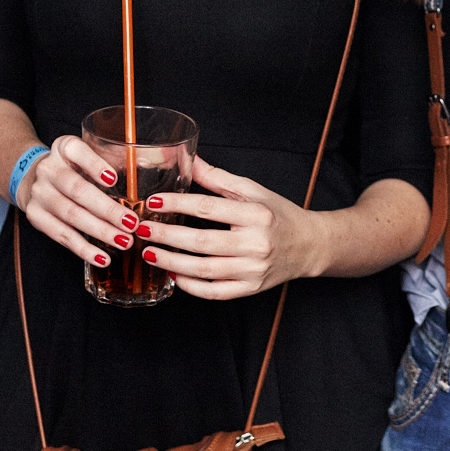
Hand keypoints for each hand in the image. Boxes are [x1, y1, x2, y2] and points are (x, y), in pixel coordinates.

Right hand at [16, 134, 144, 266]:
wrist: (33, 178)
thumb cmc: (75, 167)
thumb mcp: (90, 153)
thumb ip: (117, 157)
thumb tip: (165, 161)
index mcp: (64, 147)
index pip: (76, 150)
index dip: (94, 165)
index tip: (114, 179)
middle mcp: (48, 168)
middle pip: (77, 189)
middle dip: (106, 209)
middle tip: (132, 223)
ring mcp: (39, 193)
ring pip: (70, 215)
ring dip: (99, 231)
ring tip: (124, 242)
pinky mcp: (36, 216)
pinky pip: (61, 235)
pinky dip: (83, 249)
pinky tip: (103, 257)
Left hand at [137, 157, 328, 299]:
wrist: (309, 245)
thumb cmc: (278, 215)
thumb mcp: (252, 190)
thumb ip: (217, 178)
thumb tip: (188, 159)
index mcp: (256, 214)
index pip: (209, 208)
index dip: (178, 204)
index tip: (153, 201)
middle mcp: (256, 243)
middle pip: (202, 242)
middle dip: (166, 235)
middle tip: (141, 229)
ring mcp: (253, 269)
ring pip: (204, 269)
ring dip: (171, 262)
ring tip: (149, 252)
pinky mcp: (250, 288)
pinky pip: (214, 291)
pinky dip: (191, 286)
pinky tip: (173, 276)